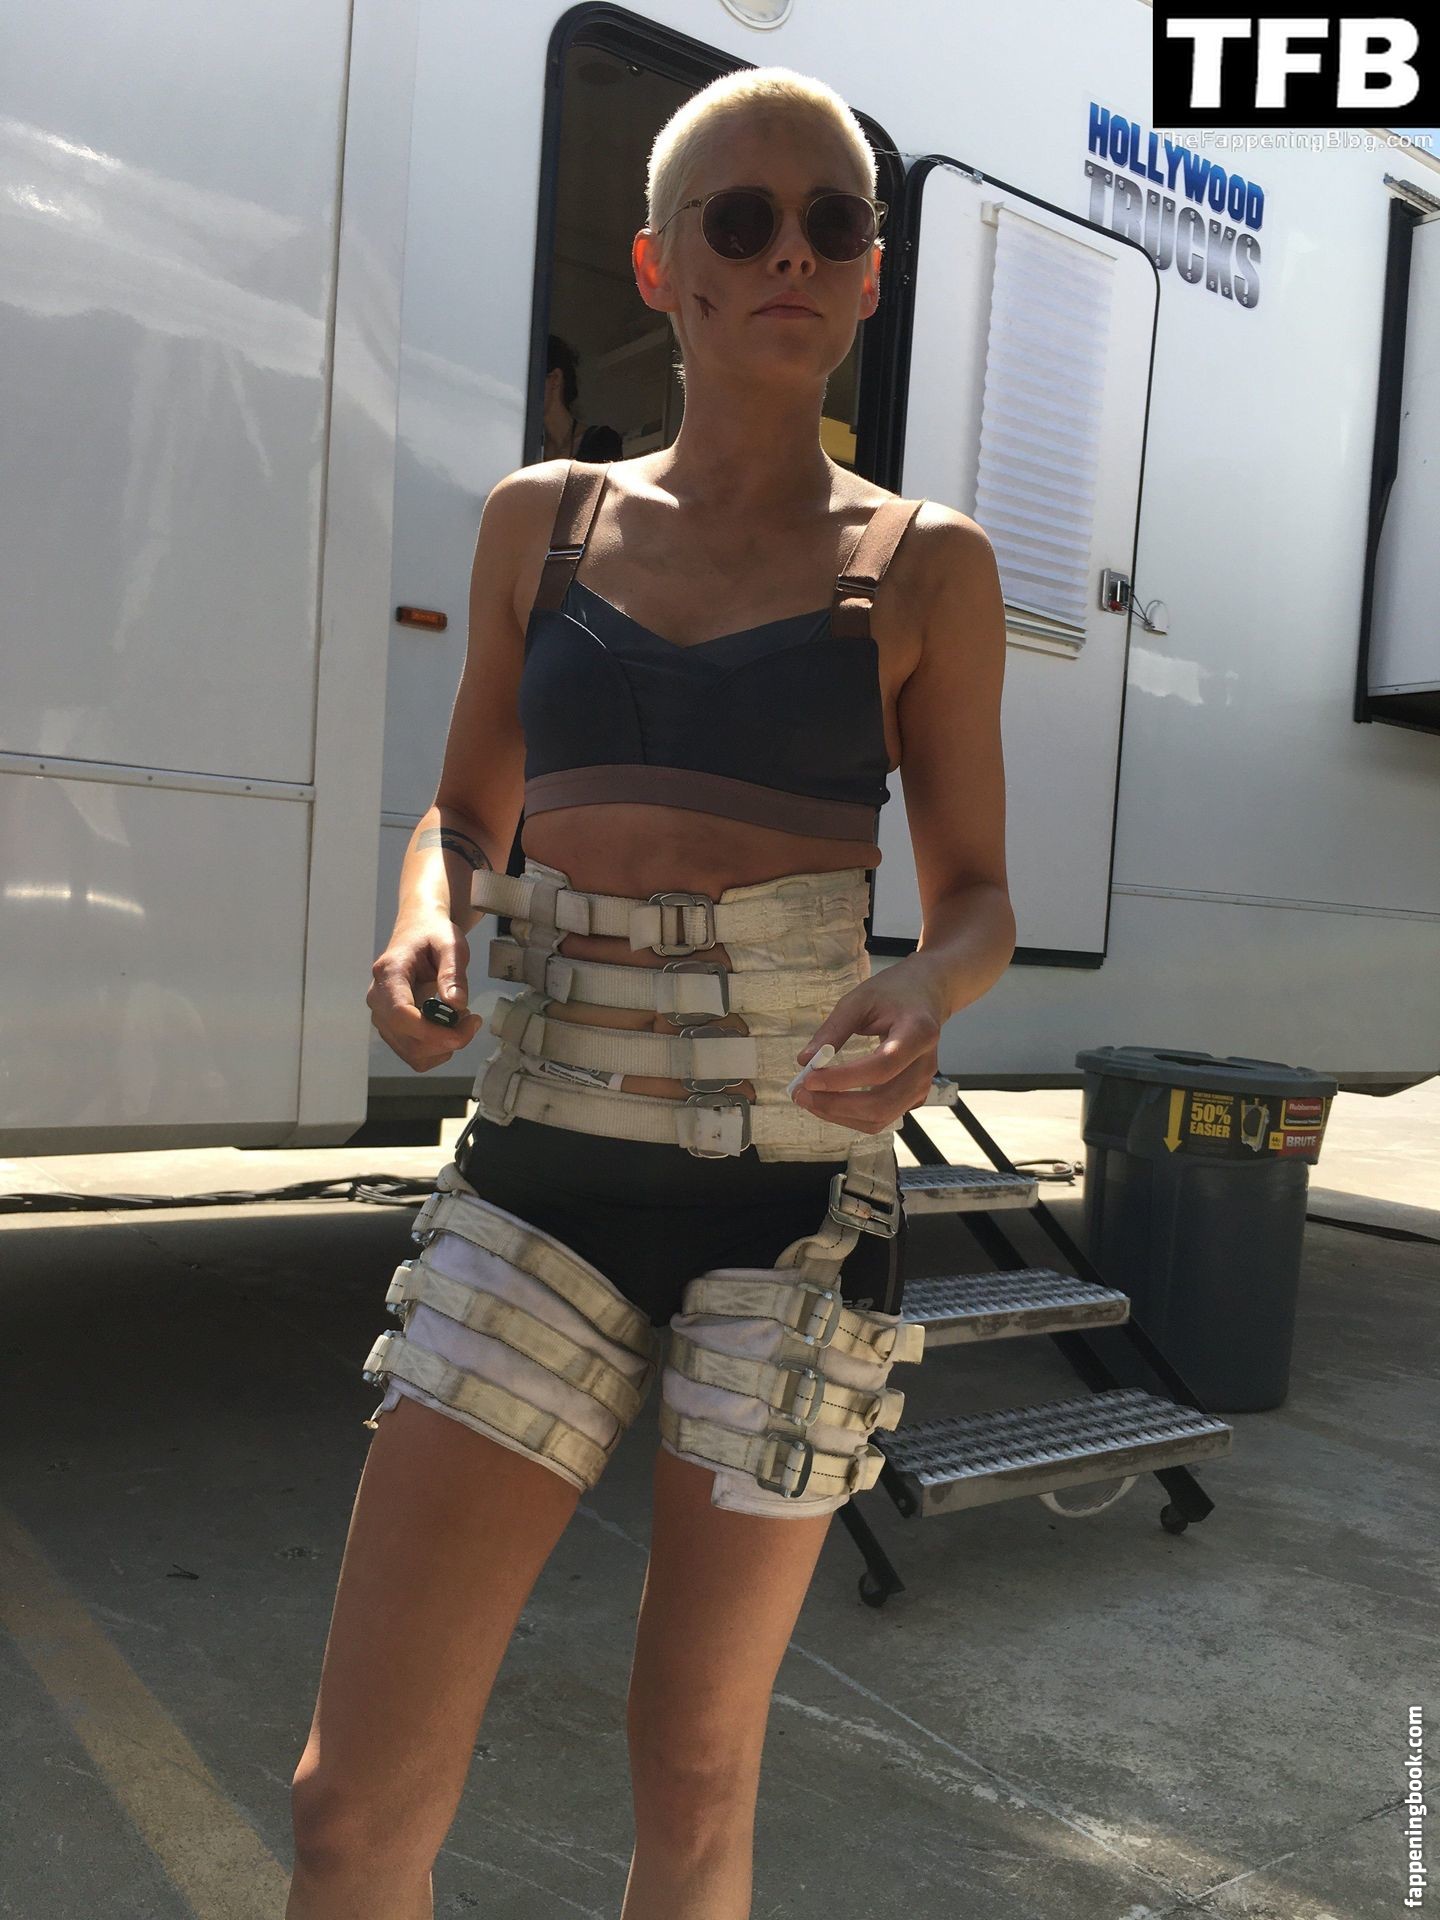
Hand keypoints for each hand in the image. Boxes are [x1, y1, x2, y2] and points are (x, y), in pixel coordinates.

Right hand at [368, 918, 485, 1072]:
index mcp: (389, 973)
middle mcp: (378, 998)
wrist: (418, 931)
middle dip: (446, 1040)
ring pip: (411, 1053)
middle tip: (472, 1019)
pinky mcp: (391, 1028)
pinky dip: (436, 1049)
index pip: (400, 1014)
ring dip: (443, 1046)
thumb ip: (453, 972)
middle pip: (407, 1040)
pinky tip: (448, 1028)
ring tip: (461, 1020)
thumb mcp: (451, 944)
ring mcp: (382, 1016)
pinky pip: (413, 1054)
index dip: (432, 1031)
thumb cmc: (433, 934)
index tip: (464, 1030)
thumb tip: (456, 1004)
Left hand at [790, 960, 945, 1132]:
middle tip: (800, 1094)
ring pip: (881, 1118)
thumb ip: (833, 1029)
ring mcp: (922, 1085)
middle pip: (882, 1102)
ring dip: (840, 1115)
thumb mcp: (859, 1000)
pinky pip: (882, 1117)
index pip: (882, 1066)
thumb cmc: (893, 994)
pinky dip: (852, 1116)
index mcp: (918, 1033)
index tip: (808, 1078)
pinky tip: (829, 1100)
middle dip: (836, 1105)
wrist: (925, 995)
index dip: (843, 1078)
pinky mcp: (913, 1096)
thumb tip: (805, 1060)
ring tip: (809, 1099)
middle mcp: (925, 1065)